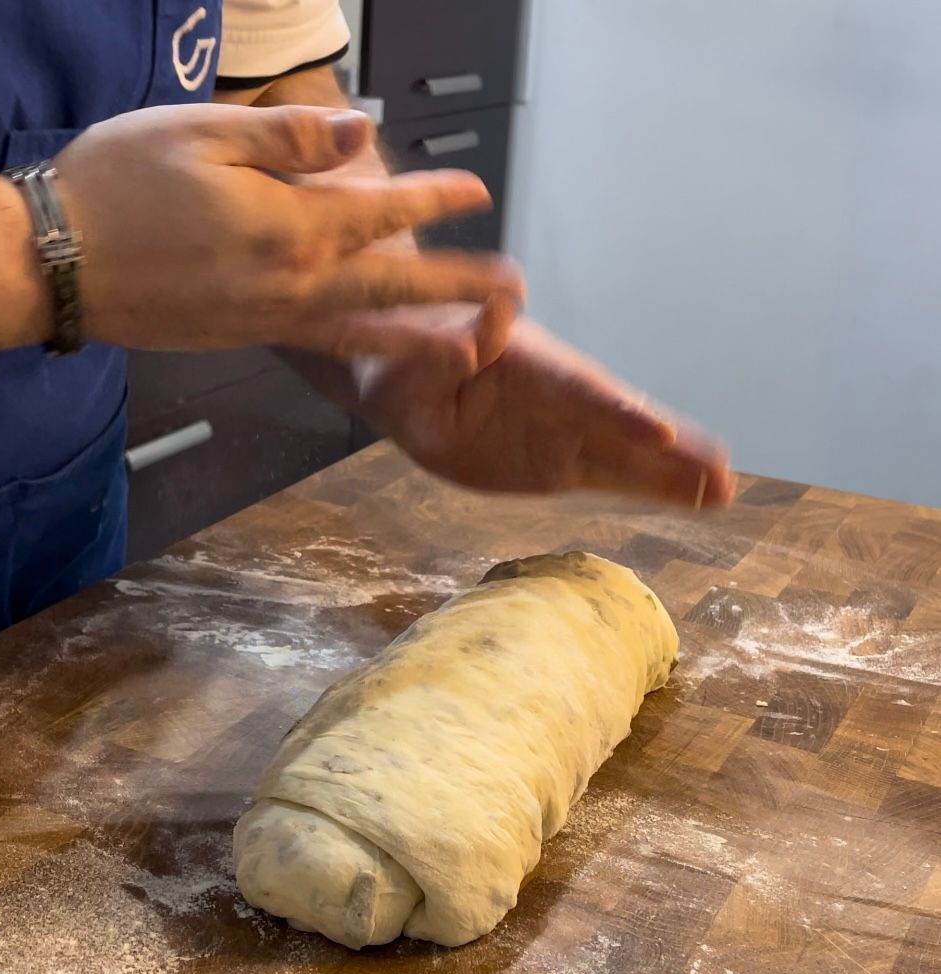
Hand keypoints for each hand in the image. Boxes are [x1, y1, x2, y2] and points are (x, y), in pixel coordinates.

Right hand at [53, 104, 522, 353]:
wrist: (56, 264)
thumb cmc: (119, 185)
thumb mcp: (205, 135)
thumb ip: (292, 139)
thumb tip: (364, 136)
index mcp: (291, 227)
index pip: (384, 212)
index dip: (435, 198)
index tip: (477, 190)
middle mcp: (294, 286)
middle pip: (395, 287)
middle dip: (459, 288)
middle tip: (512, 294)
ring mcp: (272, 321)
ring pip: (367, 331)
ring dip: (425, 337)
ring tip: (472, 346)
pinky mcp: (247, 338)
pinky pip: (324, 344)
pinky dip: (365, 345)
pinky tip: (380, 342)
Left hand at [340, 309, 735, 507]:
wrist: (403, 381)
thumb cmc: (400, 367)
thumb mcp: (411, 362)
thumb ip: (450, 352)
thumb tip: (494, 321)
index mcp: (522, 365)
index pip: (574, 390)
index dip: (615, 412)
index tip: (658, 433)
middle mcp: (557, 393)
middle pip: (619, 418)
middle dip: (669, 447)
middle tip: (721, 472)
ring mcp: (565, 427)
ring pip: (627, 450)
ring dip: (674, 471)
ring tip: (725, 491)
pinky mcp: (564, 459)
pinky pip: (614, 474)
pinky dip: (654, 487)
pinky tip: (699, 500)